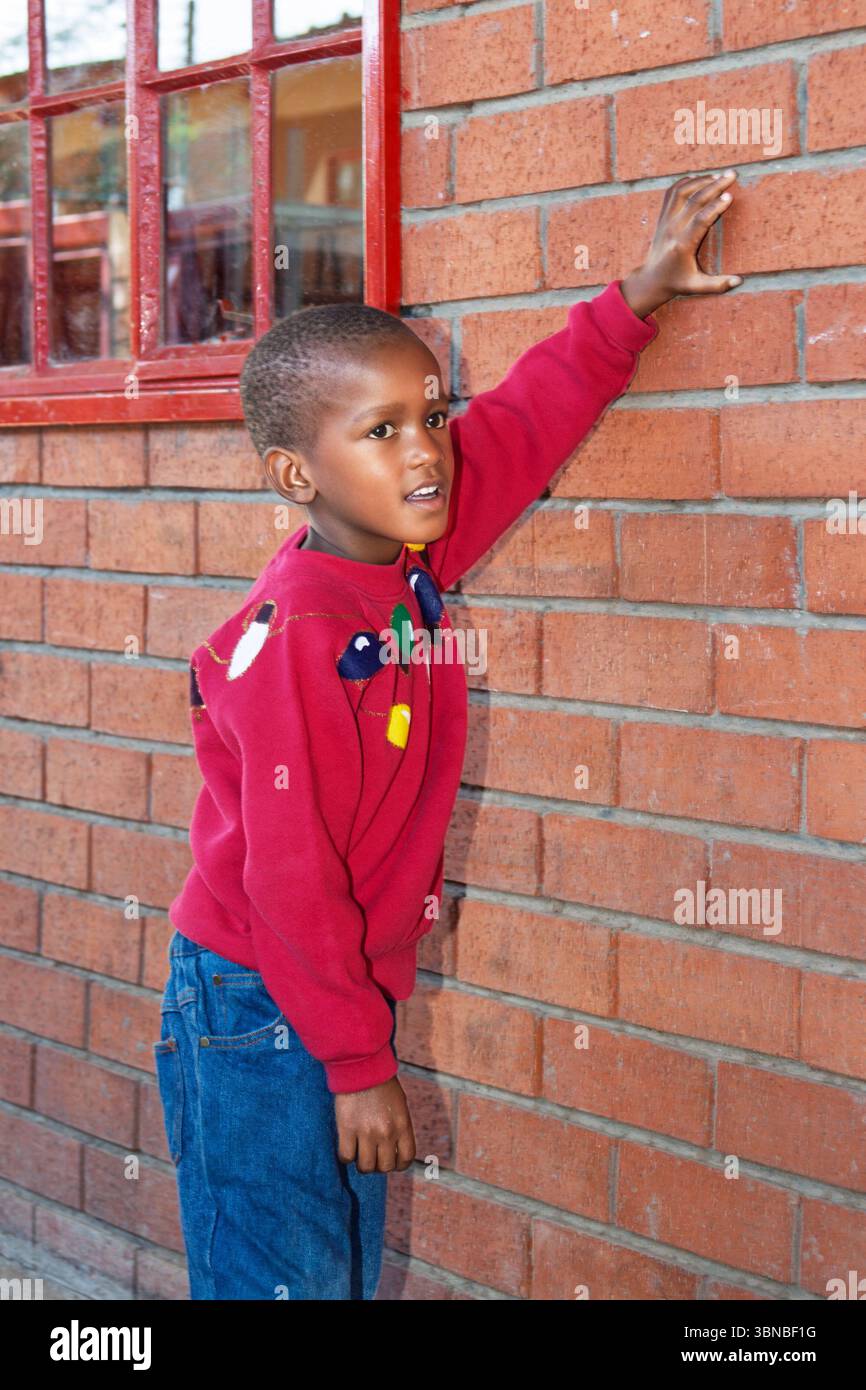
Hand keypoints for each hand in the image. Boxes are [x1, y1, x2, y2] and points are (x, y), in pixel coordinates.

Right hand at [333, 1075, 415, 1172]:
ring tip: (359, 1153)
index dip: (398, 1164)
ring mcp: (366, 1132)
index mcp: (403, 1125)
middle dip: (379, 1165)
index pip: (406, 1159)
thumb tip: (395, 1147)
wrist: (361, 1066)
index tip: (390, 1160)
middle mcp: (387, 1132)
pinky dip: (346, 1156)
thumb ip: (399, 1126)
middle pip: (385, 1167)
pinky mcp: (347, 1128)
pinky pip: (346, 1156)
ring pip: (366, 1166)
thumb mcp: (400, 1104)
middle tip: (372, 1155)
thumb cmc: (381, 1083)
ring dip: (362, 1163)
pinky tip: (347, 1146)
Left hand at [620, 170, 743, 318]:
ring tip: (719, 176)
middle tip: (732, 175)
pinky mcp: (662, 216)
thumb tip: (739, 282)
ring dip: (701, 180)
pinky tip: (700, 178)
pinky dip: (686, 182)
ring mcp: (666, 220)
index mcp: (682, 245)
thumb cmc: (676, 282)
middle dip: (714, 185)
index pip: (700, 220)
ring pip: (682, 192)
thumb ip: (718, 285)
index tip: (729, 196)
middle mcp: (672, 229)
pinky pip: (672, 193)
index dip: (715, 207)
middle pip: (694, 200)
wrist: (651, 278)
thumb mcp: (696, 286)